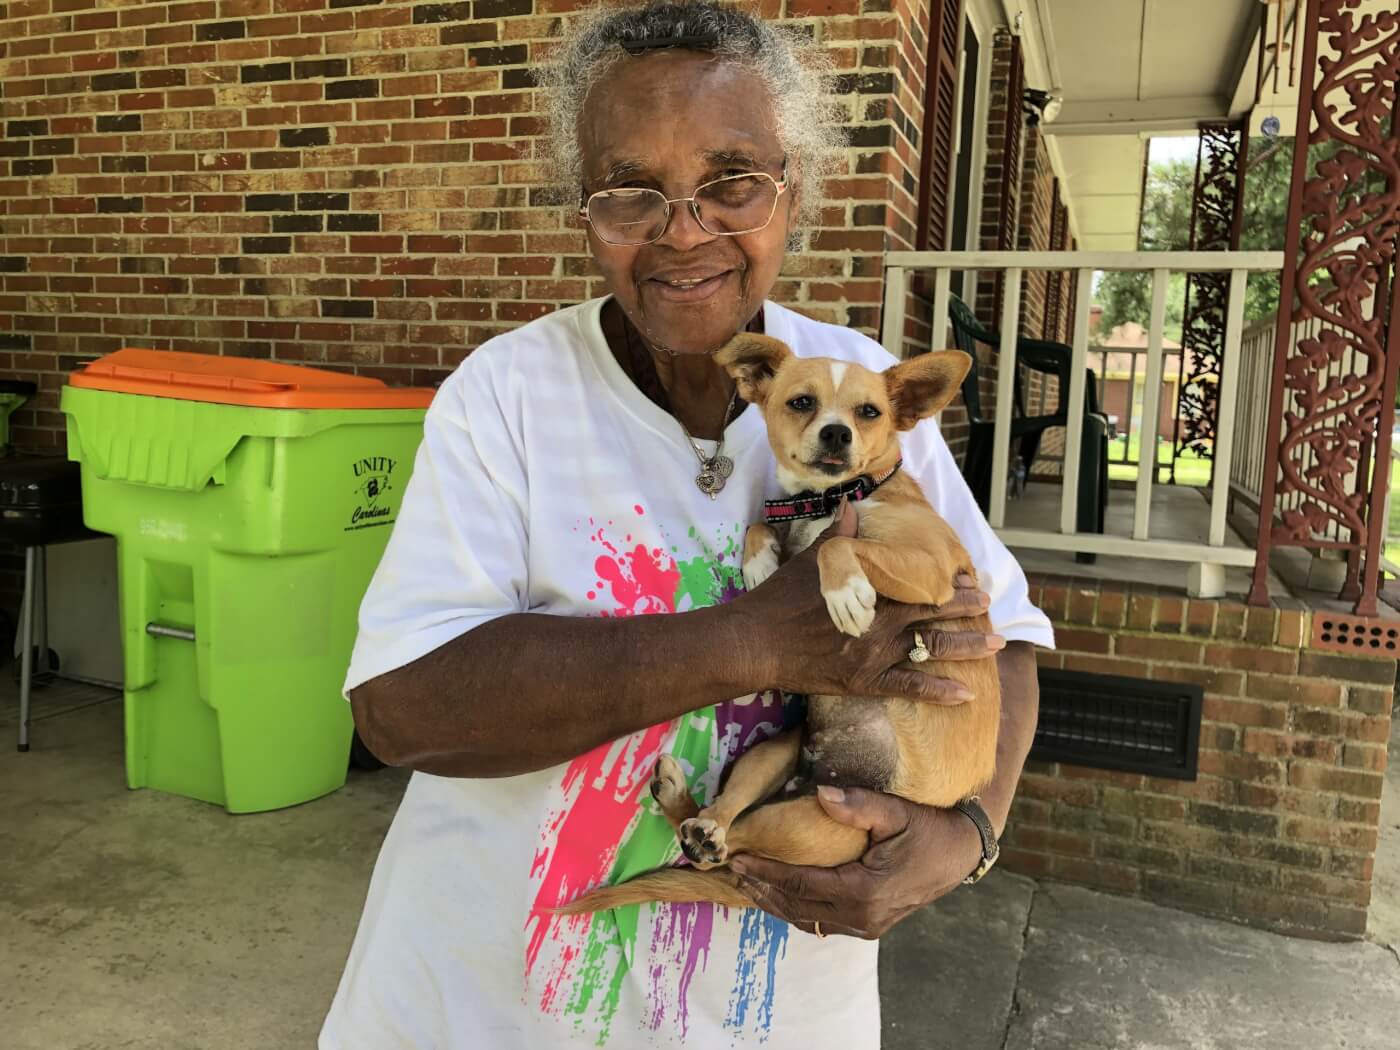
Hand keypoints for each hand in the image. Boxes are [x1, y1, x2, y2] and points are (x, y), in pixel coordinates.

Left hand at [727, 785, 982, 937]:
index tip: (737, 858)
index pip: (800, 884)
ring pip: (806, 920)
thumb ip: (860, 805)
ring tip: (745, 883)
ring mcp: (866, 927)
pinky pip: (821, 922)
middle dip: (760, 889)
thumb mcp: (897, 811)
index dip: (766, 871)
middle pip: (796, 907)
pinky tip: (778, 895)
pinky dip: (795, 910)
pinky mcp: (869, 927)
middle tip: (730, 871)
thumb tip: (821, 795)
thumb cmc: (928, 828)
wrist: (960, 854)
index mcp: (863, 892)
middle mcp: (861, 918)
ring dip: (773, 903)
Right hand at [733, 500, 1003, 703]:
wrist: (756, 641)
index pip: (920, 584)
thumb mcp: (811, 560)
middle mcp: (880, 622)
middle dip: (965, 608)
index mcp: (871, 590)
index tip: (969, 579)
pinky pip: (909, 688)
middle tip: (988, 603)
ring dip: (967, 647)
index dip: (947, 583)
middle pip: (933, 614)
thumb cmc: (780, 598)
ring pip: (930, 650)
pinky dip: (939, 692)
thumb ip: (838, 536)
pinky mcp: (864, 682)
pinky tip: (966, 695)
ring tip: (995, 644)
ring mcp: (874, 655)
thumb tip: (851, 506)